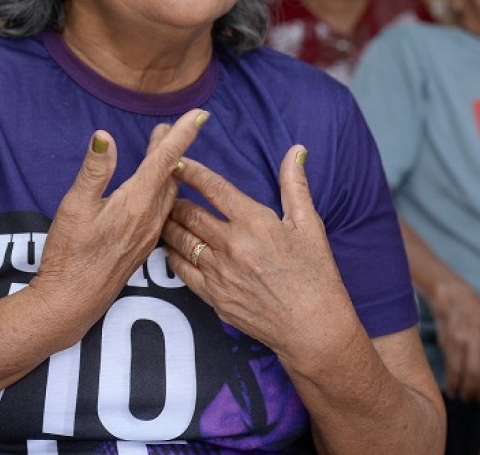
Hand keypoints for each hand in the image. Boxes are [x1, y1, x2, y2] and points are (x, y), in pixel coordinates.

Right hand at [29, 111, 206, 326]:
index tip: (199, 114)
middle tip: (175, 125)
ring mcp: (148, 234)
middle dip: (173, 148)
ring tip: (165, 150)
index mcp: (136, 203)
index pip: (165, 161)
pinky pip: (162, 209)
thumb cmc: (69, 253)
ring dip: (169, 169)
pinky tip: (157, 190)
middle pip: (169, 175)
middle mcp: (150, 218)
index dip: (181, 135)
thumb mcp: (75, 206)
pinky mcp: (142, 245)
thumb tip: (105, 136)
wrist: (72, 301)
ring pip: (168, 193)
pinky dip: (163, 189)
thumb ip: (94, 171)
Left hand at [162, 145, 358, 367]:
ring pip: (180, 240)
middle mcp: (231, 245)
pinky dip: (173, 255)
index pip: (214, 188)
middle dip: (174, 198)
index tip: (177, 162)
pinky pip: (181, 270)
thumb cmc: (316, 275)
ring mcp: (219, 273)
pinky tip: (171, 247)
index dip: (191, 171)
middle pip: (189, 213)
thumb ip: (295, 186)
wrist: (314, 329)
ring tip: (163, 214)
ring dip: (169, 224)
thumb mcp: (309, 226)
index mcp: (255, 223)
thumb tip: (295, 150)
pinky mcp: (213, 297)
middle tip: (165, 189)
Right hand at [428, 277, 479, 403]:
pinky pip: (455, 368)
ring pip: (474, 375)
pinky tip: (452, 389)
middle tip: (479, 402)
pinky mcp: (453, 338)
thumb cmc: (479, 321)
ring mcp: (472, 336)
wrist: (455, 296)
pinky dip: (453, 384)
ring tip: (465, 398)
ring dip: (468, 392)